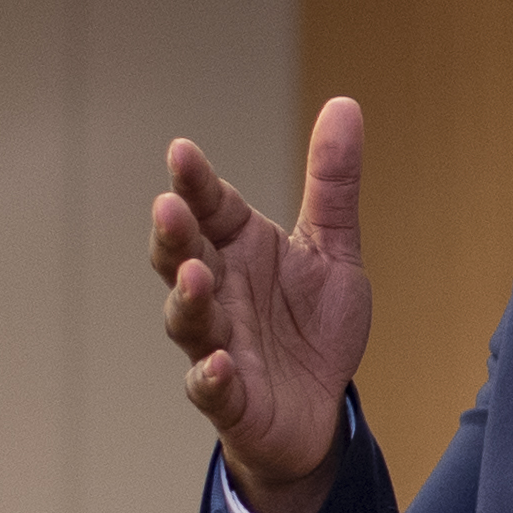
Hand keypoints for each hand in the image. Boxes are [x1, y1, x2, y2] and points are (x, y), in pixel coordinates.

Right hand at [152, 98, 372, 512]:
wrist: (322, 409)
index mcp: (238, 249)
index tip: (182, 152)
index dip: (195, 182)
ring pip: (188, 319)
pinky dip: (211, 377)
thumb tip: (344, 104)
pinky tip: (218, 364)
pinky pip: (211, 388)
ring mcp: (217, 344)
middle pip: (181, 257)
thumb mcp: (333, 249)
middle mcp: (218, 291)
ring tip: (194, 277)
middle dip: (173, 235)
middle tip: (169, 207)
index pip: (210, 207)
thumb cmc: (312, 326)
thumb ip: (333, 183)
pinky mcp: (229, 397)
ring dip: (186, 298)